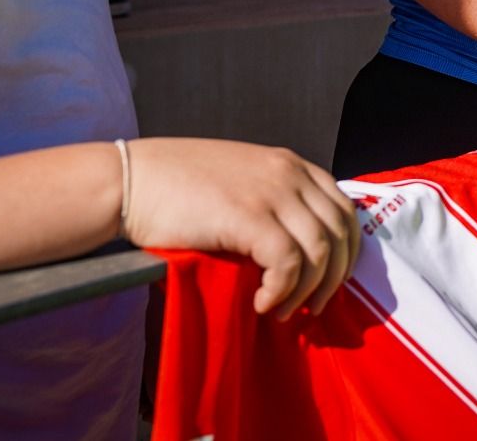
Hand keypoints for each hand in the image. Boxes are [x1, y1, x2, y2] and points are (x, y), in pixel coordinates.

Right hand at [122, 139, 360, 319]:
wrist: (129, 179)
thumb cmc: (176, 186)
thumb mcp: (240, 181)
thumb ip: (273, 201)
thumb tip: (298, 249)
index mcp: (291, 164)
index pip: (344, 209)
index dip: (347, 250)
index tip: (332, 280)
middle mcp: (289, 174)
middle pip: (340, 232)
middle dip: (335, 276)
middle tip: (314, 306)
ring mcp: (271, 193)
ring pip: (319, 251)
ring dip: (308, 291)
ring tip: (284, 311)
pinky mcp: (248, 216)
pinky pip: (287, 263)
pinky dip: (282, 290)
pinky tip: (262, 302)